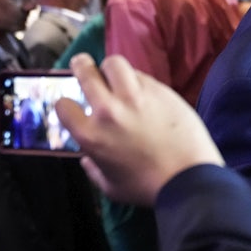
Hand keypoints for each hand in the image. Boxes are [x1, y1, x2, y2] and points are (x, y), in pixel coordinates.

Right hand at [55, 54, 224, 205]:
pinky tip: (141, 89)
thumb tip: (88, 159)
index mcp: (90, 134)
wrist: (188, 177)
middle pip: (86, 72)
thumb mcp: (110, 186)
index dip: (65, 103)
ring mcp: (135, 96)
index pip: (63, 104)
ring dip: (110, 68)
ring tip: (113, 73)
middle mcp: (108, 110)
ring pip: (115, 64)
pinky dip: (136, 79)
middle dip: (81, 65)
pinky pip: (141, 75)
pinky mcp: (160, 90)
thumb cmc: (148, 187)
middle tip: (82, 63)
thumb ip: (94, 170)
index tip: (73, 104)